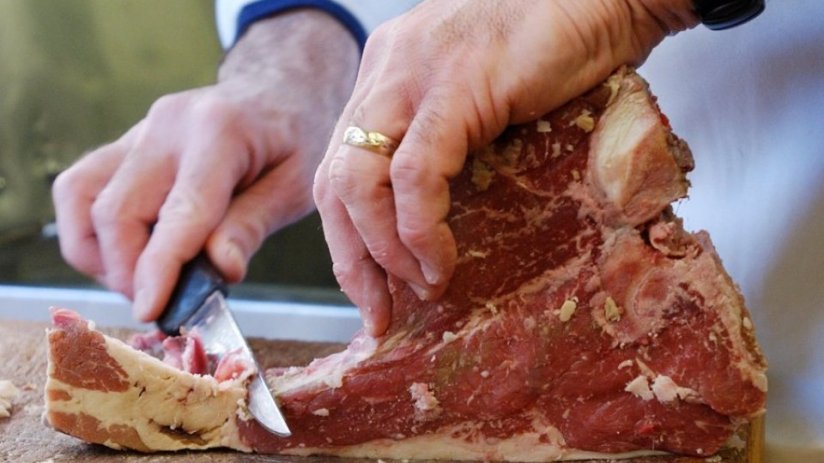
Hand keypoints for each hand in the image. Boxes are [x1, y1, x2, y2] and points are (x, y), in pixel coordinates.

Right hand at [53, 10, 358, 321]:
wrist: (277, 91)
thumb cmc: (296, 139)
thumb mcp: (296, 186)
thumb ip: (253, 226)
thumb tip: (220, 272)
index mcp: (221, 132)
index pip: (179, 212)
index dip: (159, 269)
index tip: (151, 311)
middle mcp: (167, 125)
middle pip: (116, 210)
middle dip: (128, 272)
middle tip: (161, 303)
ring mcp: (138, 129)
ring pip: (81, 198)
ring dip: (99, 254)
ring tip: (140, 281)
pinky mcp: (123, 142)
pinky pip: (81, 187)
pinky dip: (89, 231)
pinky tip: (126, 255)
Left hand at [314, 0, 697, 335]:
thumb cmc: (555, 51)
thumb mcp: (477, 98)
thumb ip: (443, 139)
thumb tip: (433, 220)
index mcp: (384, 75)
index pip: (338, 167)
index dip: (347, 238)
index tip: (369, 289)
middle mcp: (384, 72)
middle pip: (334, 181)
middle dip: (352, 260)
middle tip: (379, 313)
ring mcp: (413, 75)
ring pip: (358, 180)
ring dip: (384, 252)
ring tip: (422, 287)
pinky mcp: (455, 86)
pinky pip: (415, 174)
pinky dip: (420, 229)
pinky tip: (440, 260)